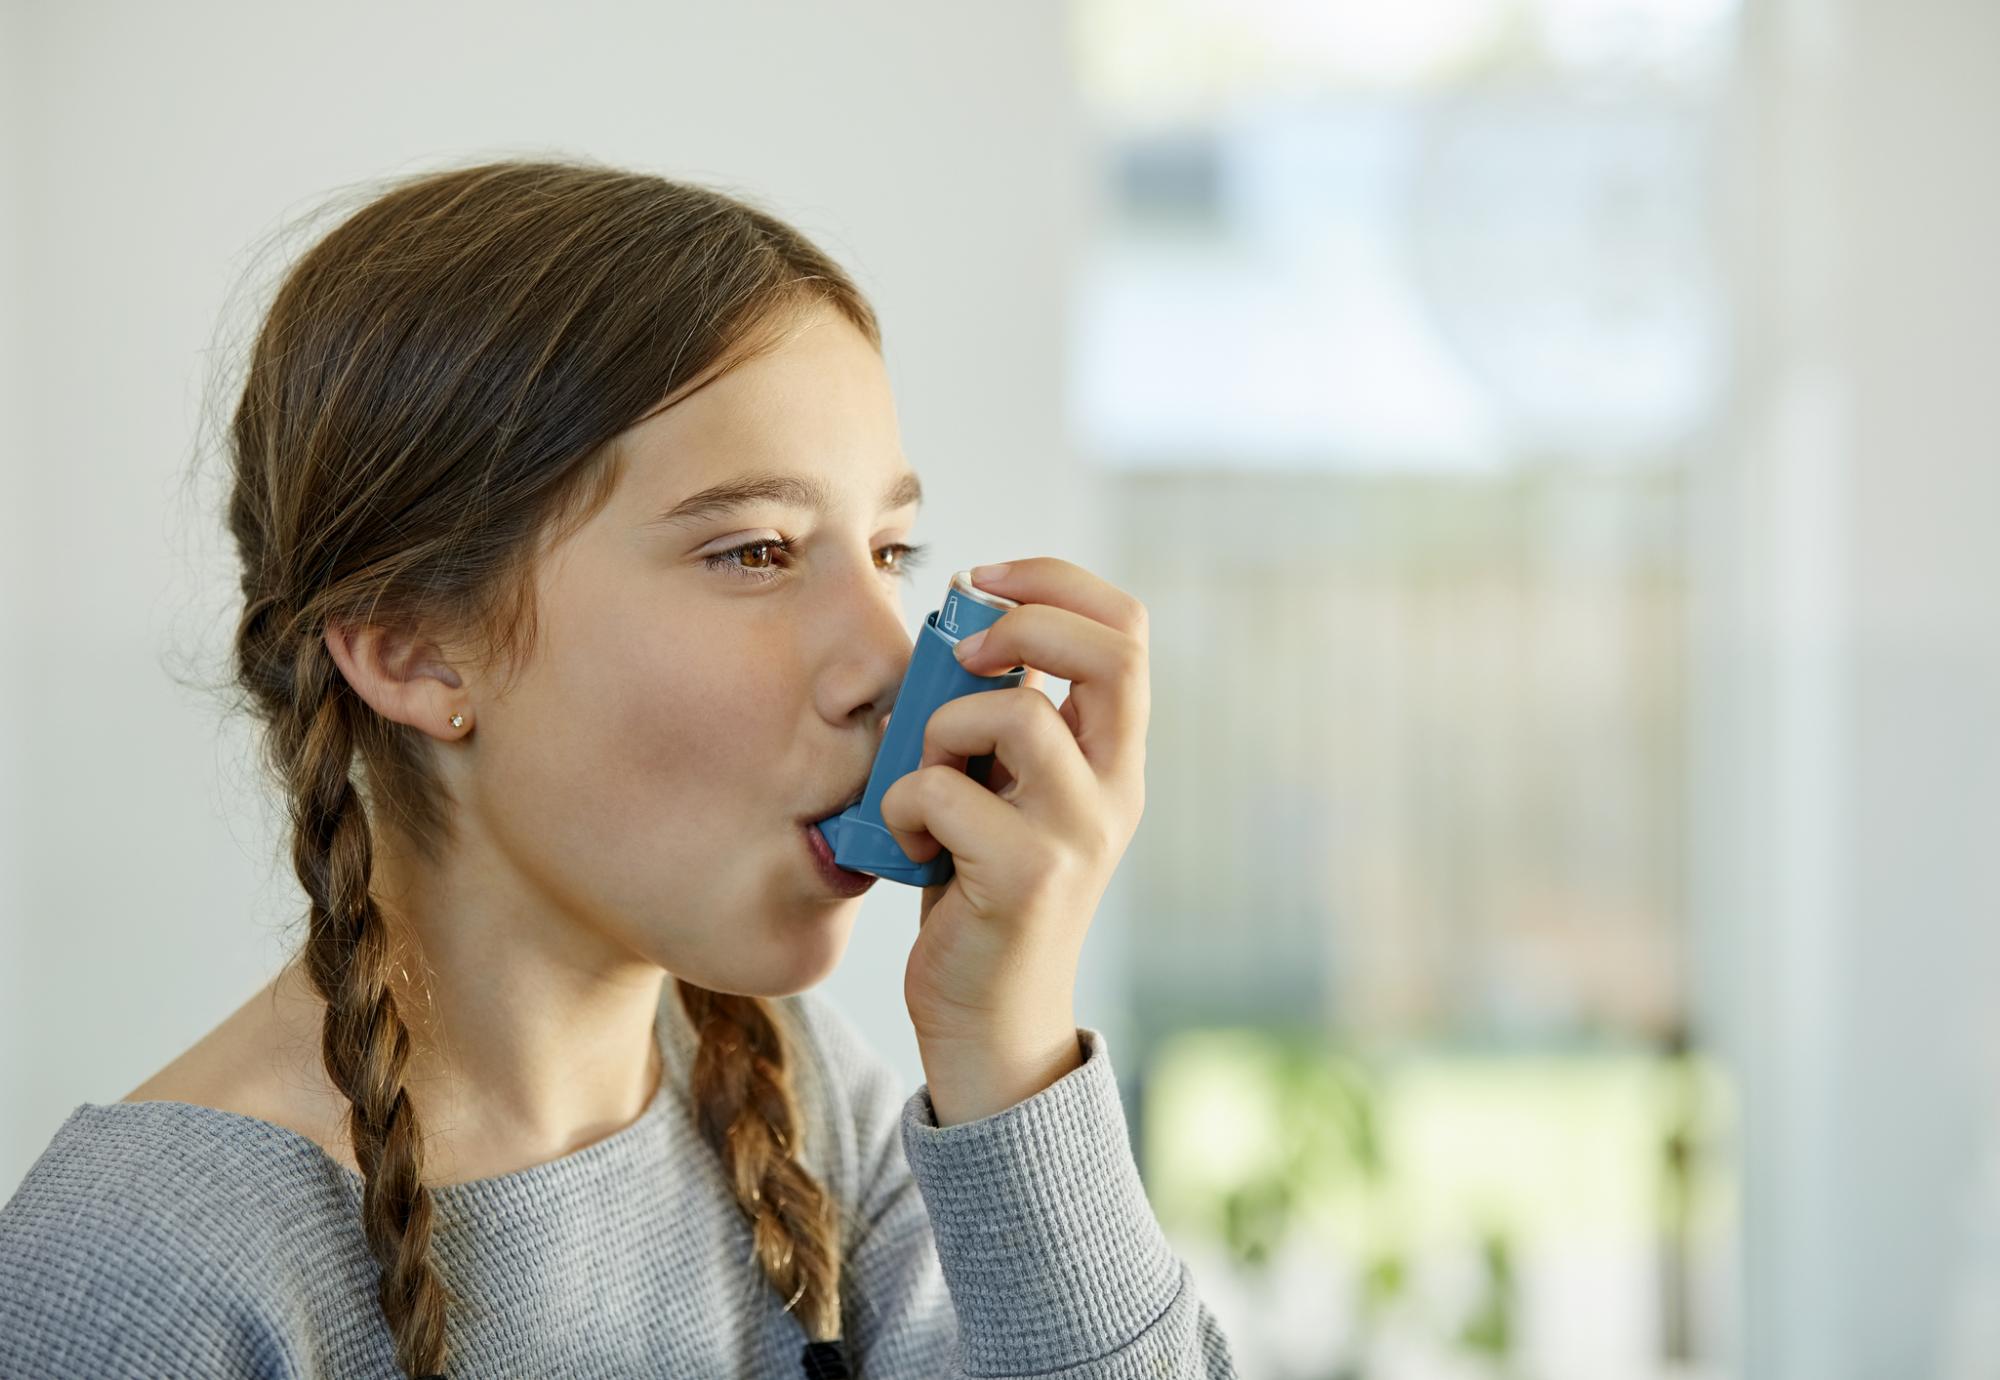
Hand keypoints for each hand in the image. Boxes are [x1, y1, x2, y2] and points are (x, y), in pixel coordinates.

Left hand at [877, 557, 1149, 1123]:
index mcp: (1111, 756)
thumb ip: (997, 719)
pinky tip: (904, 842)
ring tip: (920, 779)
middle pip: (1111, 649)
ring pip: (1017, 715)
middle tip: (963, 652)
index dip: (1054, 582)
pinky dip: (904, 803)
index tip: (982, 583)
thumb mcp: (999, 790)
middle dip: (1024, 622)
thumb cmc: (976, 894)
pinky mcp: (1030, 877)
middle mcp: (1115, 788)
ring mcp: (1080, 833)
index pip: (1126, 628)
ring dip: (940, 729)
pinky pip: (946, 790)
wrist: (987, 1023)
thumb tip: (961, 628)